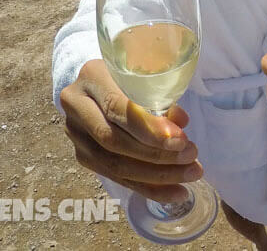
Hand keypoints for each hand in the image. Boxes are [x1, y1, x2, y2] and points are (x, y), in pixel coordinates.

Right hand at [59, 59, 202, 202]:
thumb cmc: (130, 75)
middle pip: (114, 141)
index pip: (117, 108)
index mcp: (92, 77)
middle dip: (157, 154)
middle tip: (191, 156)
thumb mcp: (145, 76)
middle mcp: (77, 106)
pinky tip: (176, 191)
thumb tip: (181, 122)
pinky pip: (117, 178)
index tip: (181, 140)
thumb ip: (161, 97)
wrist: (99, 83)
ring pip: (114, 165)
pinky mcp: (83, 156)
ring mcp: (76, 135)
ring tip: (190, 173)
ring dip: (157, 175)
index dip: (149, 129)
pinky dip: (149, 188)